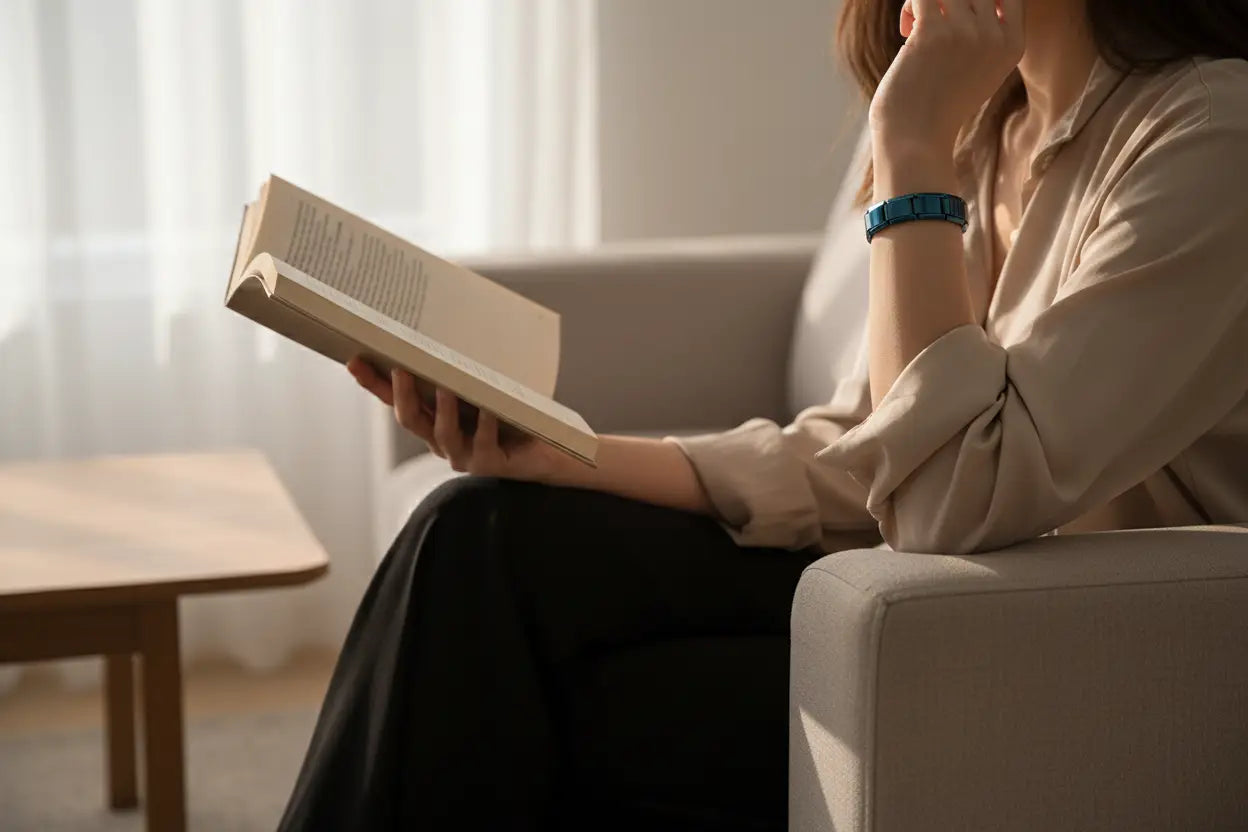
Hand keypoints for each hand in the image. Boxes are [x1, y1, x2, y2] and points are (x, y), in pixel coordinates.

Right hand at [346, 357, 563, 481]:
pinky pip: (483, 443)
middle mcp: (442, 441)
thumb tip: (444, 331)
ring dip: (443, 409)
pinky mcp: (490, 463)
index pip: (395, 401)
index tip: (355, 360)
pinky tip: (488, 409)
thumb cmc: (513, 416)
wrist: (550, 450)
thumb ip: (462, 372)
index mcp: (434, 421)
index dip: (374, 384)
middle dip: (402, 393)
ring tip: (446, 386)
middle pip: (410, 419)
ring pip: (442, 433)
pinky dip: (484, 424)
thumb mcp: (482, 389)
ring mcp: (464, 454)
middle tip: (400, 366)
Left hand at [870, 0, 1023, 154]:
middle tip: (932, 22)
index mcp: (1013, 45)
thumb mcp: (978, 72)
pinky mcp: (933, 34)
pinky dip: (911, 5)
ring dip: (928, 0)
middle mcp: (995, 36)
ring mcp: (966, 33)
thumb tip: (964, 1)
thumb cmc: (939, 108)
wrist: (915, 142)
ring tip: (916, 25)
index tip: (958, 14)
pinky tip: (907, 31)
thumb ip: (984, 36)